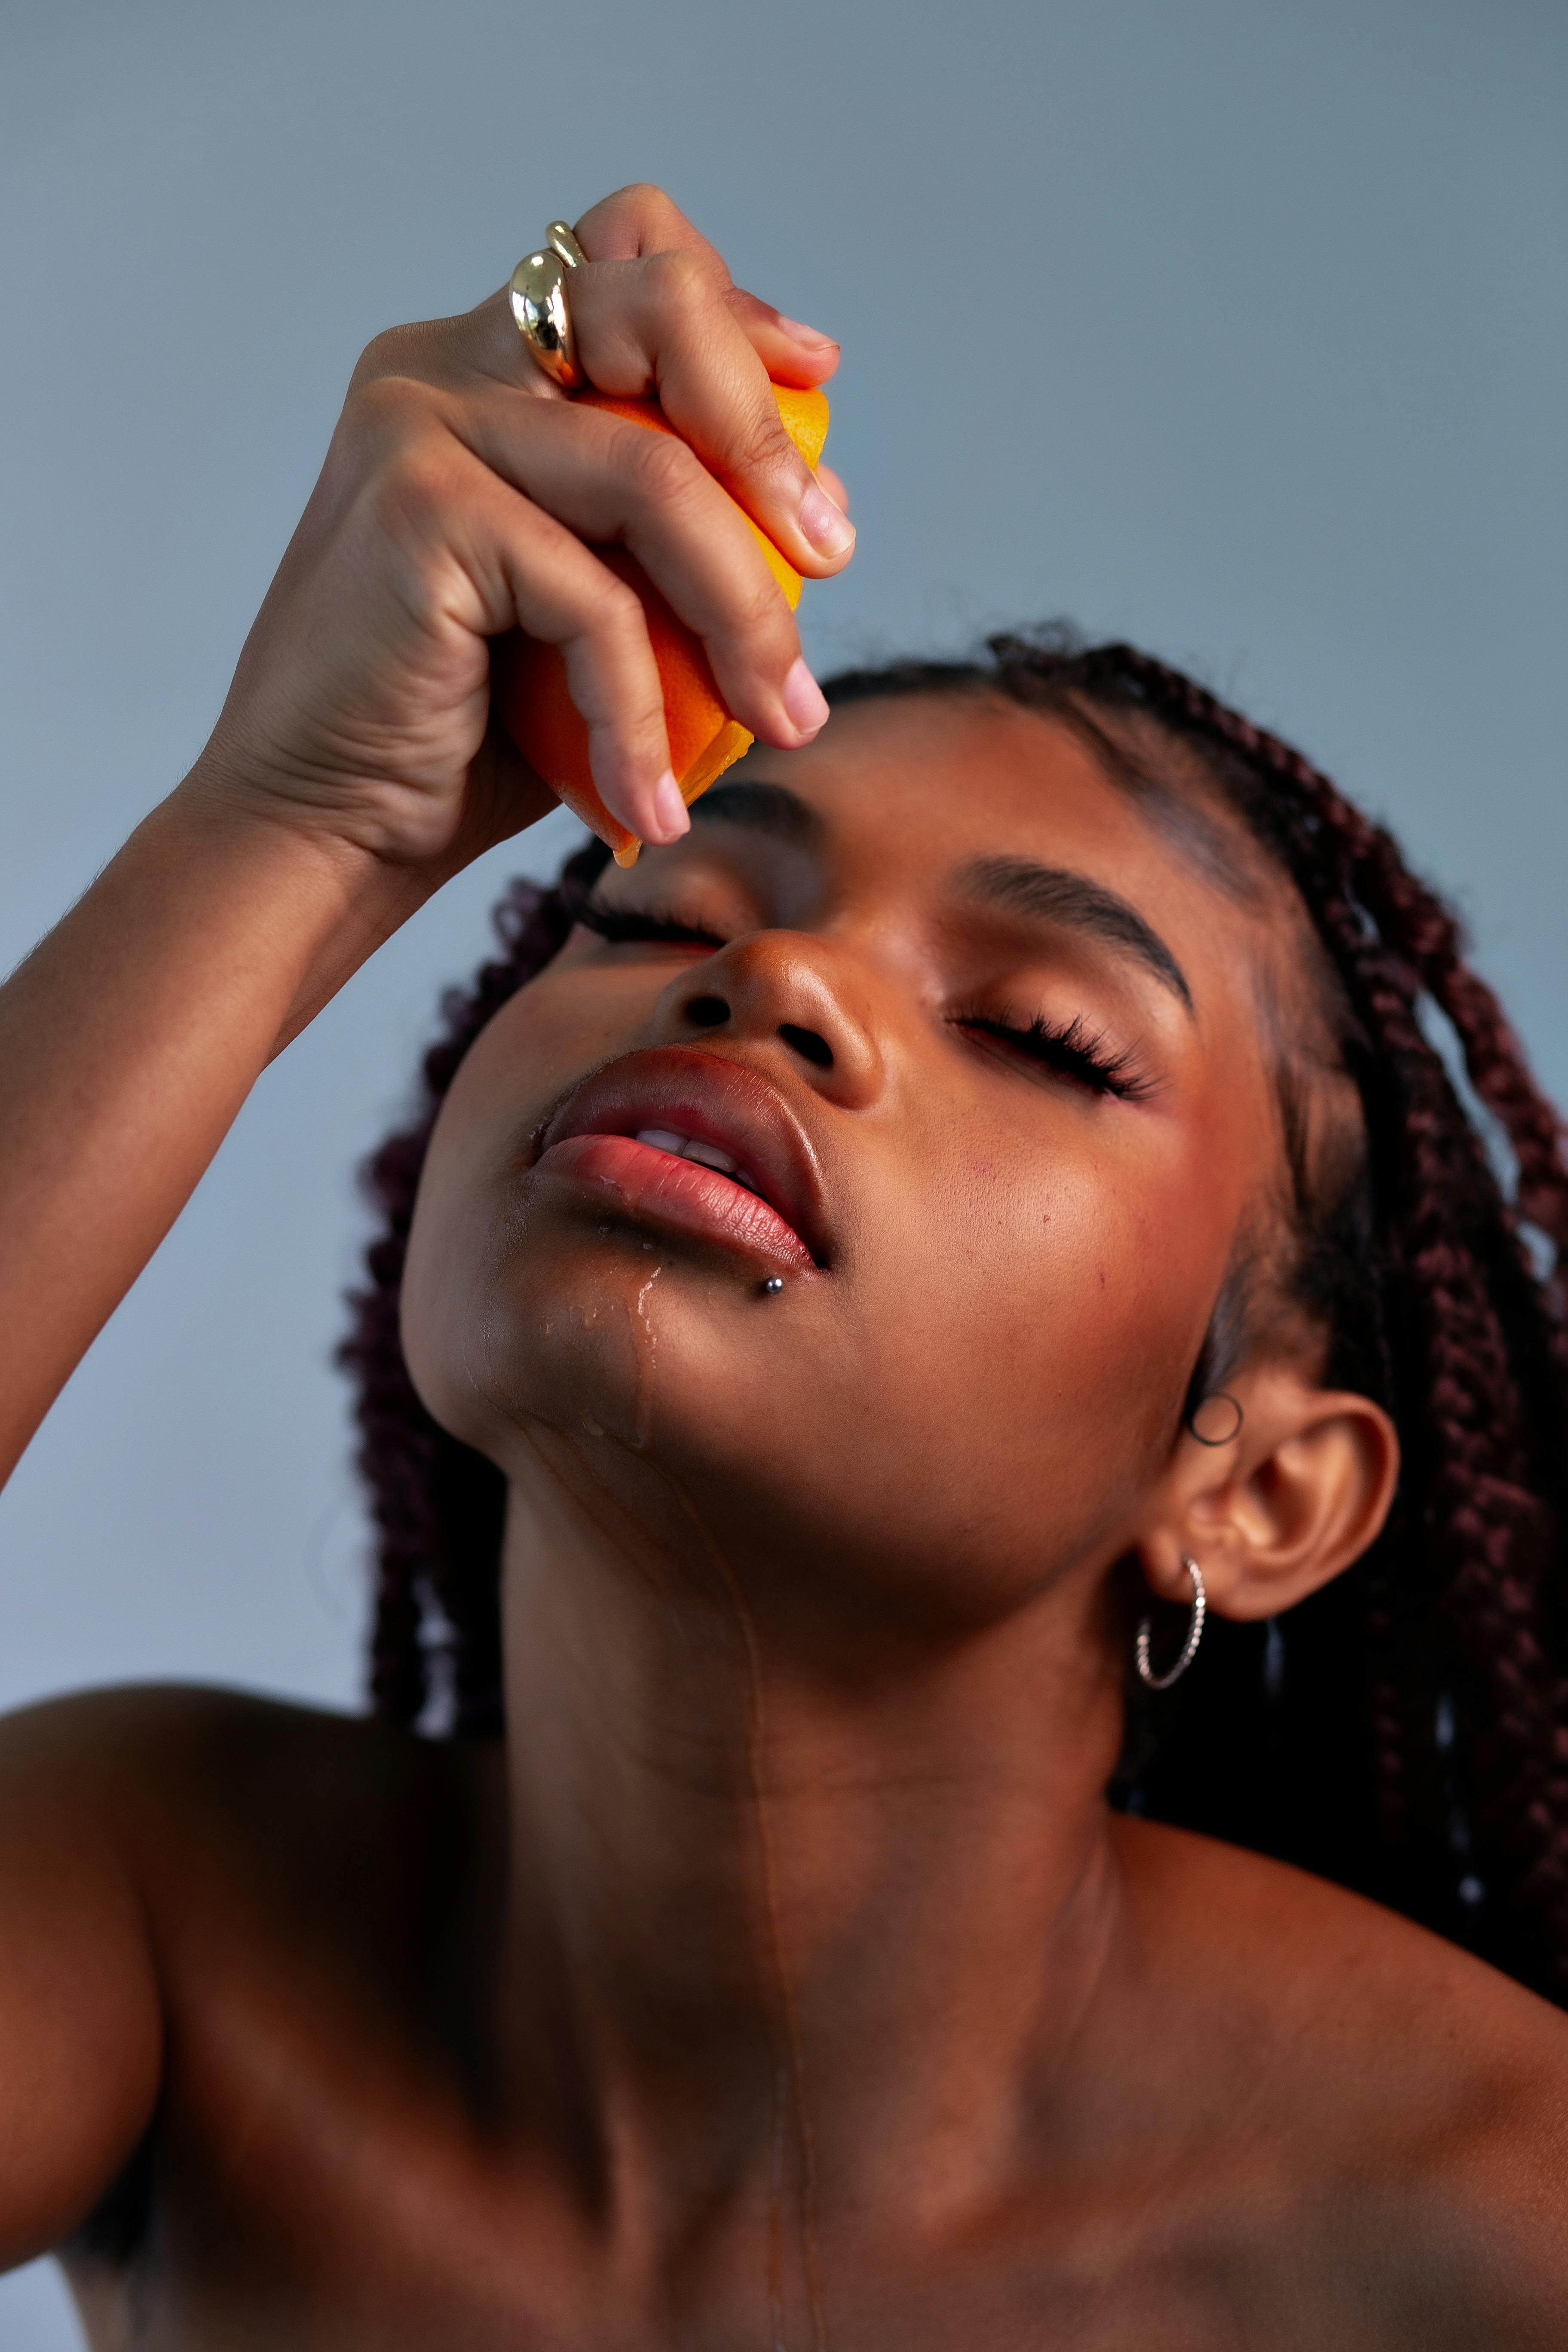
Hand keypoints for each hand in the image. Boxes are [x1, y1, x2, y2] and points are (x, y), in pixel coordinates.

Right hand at [195, 183, 850, 874]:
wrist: (325, 833)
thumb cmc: (462, 737)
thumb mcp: (591, 607)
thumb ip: (668, 534)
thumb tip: (818, 511)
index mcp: (479, 366)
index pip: (630, 257)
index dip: (738, 314)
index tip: (817, 384)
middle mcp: (440, 363)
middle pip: (658, 308)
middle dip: (767, 436)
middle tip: (830, 561)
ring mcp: (419, 422)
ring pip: (655, 474)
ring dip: (745, 613)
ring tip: (785, 722)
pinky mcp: (417, 509)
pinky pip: (596, 600)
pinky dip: (644, 715)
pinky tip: (653, 804)